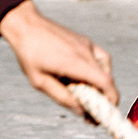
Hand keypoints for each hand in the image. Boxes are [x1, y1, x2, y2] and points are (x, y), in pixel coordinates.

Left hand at [0, 0, 115, 115]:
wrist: (25, 24)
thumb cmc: (29, 53)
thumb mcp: (40, 81)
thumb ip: (62, 97)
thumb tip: (81, 111)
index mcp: (75, 63)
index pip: (105, 82)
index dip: (112, 99)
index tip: (108, 113)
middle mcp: (85, 52)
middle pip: (107, 78)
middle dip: (104, 97)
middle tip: (92, 112)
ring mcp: (87, 44)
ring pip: (105, 67)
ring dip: (102, 83)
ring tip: (88, 93)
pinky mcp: (84, 41)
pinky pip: (100, 58)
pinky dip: (99, 70)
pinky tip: (87, 76)